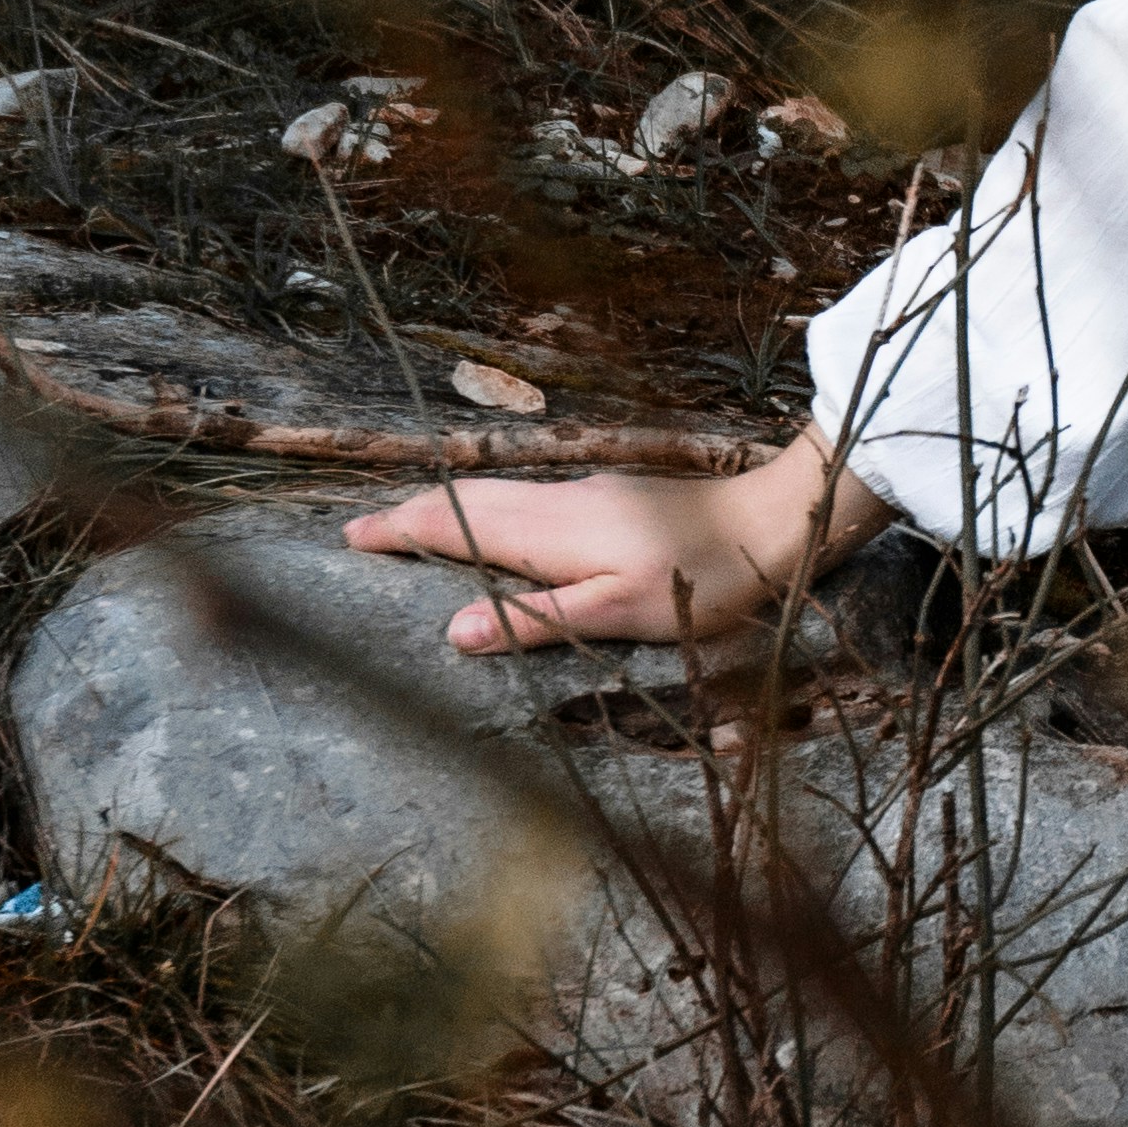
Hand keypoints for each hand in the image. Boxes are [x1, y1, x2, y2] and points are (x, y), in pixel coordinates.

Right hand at [346, 424, 891, 653]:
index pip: (455, 524)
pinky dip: (491, 509)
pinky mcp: (612, 497)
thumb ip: (538, 620)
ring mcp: (586, 494)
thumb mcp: (620, 612)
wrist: (775, 520)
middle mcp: (558, 501)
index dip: (401, 529)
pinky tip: (501, 526)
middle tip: (364, 530)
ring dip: (449, 508)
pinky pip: (528, 498)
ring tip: (415, 527)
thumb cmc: (704, 577)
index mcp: (549, 531)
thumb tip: (454, 632)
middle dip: (412, 514)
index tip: (351, 535)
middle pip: (467, 502)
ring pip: (498, 495)